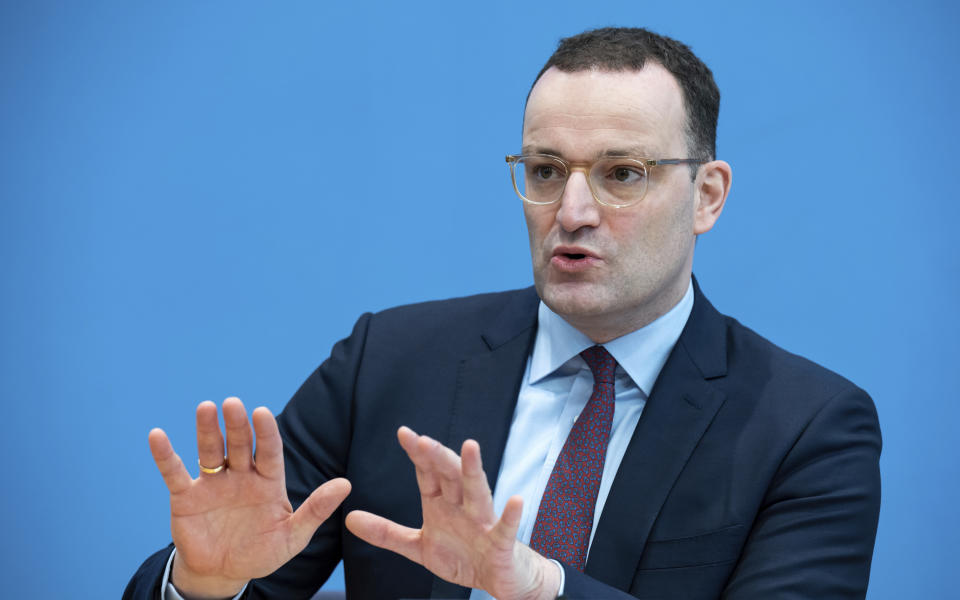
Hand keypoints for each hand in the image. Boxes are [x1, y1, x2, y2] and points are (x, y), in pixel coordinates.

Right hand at [149, 397, 350, 597]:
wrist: (222, 574)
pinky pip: (174, 473)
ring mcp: (213, 483)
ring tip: (206, 408)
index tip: (263, 412)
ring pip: (210, 451)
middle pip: (240, 444)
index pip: (269, 451)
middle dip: (237, 425)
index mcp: (267, 481)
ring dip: (207, 430)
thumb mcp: (292, 537)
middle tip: (233, 403)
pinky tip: (157, 435)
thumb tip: (345, 485)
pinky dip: (165, 455)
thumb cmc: (261, 553)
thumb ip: (316, 510)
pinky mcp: (186, 496)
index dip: (266, 433)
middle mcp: (240, 475)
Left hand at [345, 427, 559, 599]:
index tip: (404, 433)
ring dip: (474, 469)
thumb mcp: (419, 547)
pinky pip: (505, 527)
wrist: (501, 579)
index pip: (428, 473)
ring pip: (478, 491)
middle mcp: (463, 506)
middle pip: (450, 475)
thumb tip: (350, 519)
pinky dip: (510, 514)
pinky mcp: (501, 542)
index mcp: (442, 504)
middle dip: (438, 457)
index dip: (418, 454)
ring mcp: (483, 522)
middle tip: (424, 440)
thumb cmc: (464, 555)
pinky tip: (514, 500)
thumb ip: (386, 533)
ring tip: (470, 447)